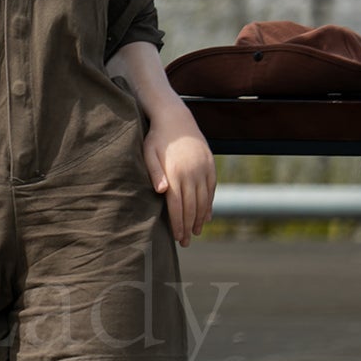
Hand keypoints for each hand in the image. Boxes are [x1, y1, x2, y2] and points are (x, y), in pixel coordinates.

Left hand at [142, 117, 215, 246]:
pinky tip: (206, 216)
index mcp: (175, 173)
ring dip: (200, 219)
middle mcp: (192, 173)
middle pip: (191, 207)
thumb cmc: (157, 138)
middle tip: (185, 242)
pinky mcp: (211, 166)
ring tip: (195, 232)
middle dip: (188, 227)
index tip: (177, 238)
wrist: (176, 118)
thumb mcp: (149, 153)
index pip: (177, 206)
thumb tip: (161, 191)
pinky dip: (209, 205)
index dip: (178, 224)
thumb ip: (154, 172)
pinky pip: (211, 190)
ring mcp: (203, 169)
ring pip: (204, 200)